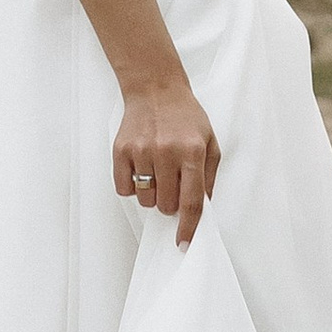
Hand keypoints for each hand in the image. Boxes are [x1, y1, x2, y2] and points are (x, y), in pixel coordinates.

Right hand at [115, 79, 218, 243]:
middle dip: (171, 203)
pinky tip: (140, 169)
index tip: (183, 242)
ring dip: (152, 195)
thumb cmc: (185, 116)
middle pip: (166, 205)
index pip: (192, 201)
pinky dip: (132, 186)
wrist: (155, 89)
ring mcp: (142, 150)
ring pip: (145, 200)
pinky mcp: (121, 150)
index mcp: (192, 151)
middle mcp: (167, 152)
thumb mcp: (210, 142)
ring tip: (157, 173)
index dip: (188, 227)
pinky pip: (124, 188)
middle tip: (172, 184)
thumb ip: (209, 177)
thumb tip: (202, 208)